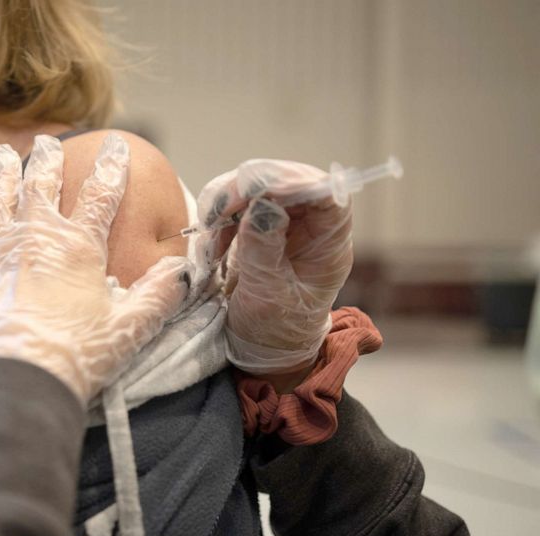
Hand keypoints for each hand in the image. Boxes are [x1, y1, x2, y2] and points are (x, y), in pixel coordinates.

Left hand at [0, 134, 193, 402]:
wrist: (14, 380)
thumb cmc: (76, 356)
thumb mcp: (130, 328)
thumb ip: (159, 295)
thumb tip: (184, 270)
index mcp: (78, 247)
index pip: (100, 194)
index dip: (111, 167)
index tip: (116, 145)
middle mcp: (35, 237)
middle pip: (41, 184)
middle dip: (47, 159)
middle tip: (46, 141)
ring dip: (2, 173)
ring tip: (3, 154)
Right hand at [196, 159, 352, 376]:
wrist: (260, 349)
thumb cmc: (274, 330)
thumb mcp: (268, 296)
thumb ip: (264, 250)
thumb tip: (263, 206)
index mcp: (328, 246)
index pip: (328, 195)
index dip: (297, 183)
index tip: (260, 190)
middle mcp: (311, 228)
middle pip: (290, 182)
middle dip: (252, 188)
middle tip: (221, 208)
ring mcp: (285, 224)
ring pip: (262, 187)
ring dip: (230, 201)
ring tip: (211, 230)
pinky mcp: (261, 226)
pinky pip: (241, 204)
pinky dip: (221, 216)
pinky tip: (212, 243)